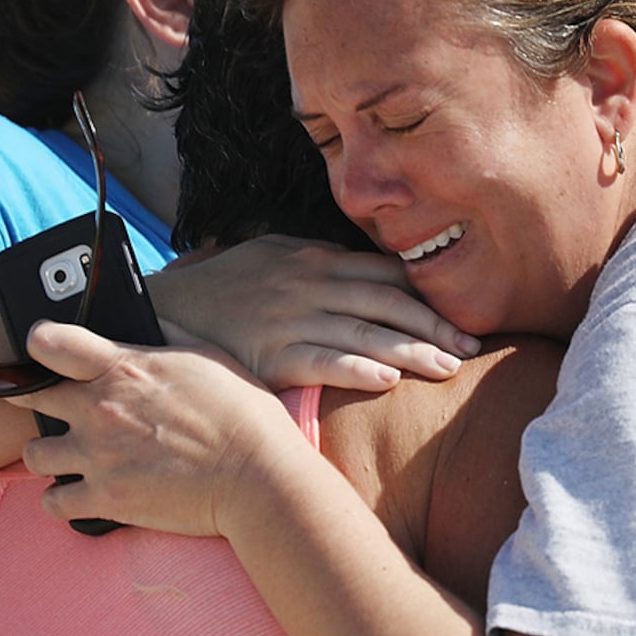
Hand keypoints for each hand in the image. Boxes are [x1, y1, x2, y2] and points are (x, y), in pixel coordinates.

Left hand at [9, 321, 308, 536]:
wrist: (259, 479)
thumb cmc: (243, 414)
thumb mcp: (208, 356)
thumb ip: (165, 335)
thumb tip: (145, 318)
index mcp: (124, 368)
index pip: (50, 343)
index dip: (38, 344)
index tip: (40, 349)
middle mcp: (100, 409)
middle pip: (29, 397)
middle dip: (34, 399)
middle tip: (51, 407)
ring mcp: (98, 457)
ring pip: (35, 454)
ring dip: (48, 454)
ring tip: (70, 456)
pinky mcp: (105, 499)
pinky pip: (53, 502)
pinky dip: (61, 499)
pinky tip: (77, 492)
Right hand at [147, 236, 479, 391]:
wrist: (163, 311)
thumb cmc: (223, 288)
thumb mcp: (271, 256)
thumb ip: (318, 262)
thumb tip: (363, 271)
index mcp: (315, 258)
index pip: (386, 273)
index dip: (428, 294)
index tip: (463, 314)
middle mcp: (310, 283)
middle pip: (388, 302)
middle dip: (435, 324)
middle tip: (472, 346)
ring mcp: (292, 317)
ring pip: (367, 332)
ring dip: (413, 350)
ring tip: (449, 367)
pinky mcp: (272, 353)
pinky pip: (324, 359)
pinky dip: (359, 368)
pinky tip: (390, 379)